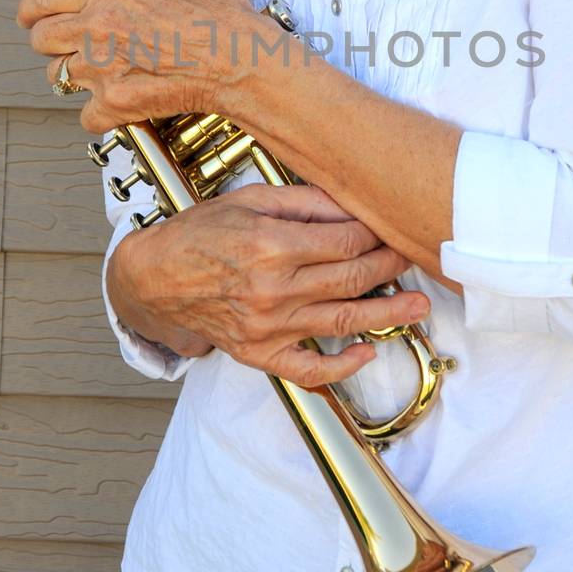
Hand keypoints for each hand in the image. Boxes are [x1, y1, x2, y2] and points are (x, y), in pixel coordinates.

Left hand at [15, 0, 260, 132]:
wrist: (239, 60)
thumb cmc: (222, 12)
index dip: (30, 10)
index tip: (32, 16)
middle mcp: (96, 27)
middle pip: (41, 40)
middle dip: (51, 43)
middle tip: (70, 45)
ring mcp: (102, 67)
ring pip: (59, 78)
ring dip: (75, 77)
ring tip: (99, 72)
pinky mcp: (115, 101)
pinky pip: (87, 114)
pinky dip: (99, 112)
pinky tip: (117, 101)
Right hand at [109, 183, 431, 387]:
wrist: (153, 279)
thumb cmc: (200, 233)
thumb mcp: (250, 200)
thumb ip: (305, 203)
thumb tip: (354, 206)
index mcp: (271, 245)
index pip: (346, 242)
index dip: (377, 236)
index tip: (393, 229)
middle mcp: (273, 289)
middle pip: (352, 279)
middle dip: (391, 268)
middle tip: (415, 259)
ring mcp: (267, 327)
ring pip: (342, 322)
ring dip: (388, 314)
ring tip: (418, 307)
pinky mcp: (258, 354)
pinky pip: (307, 371)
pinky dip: (341, 368)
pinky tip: (366, 354)